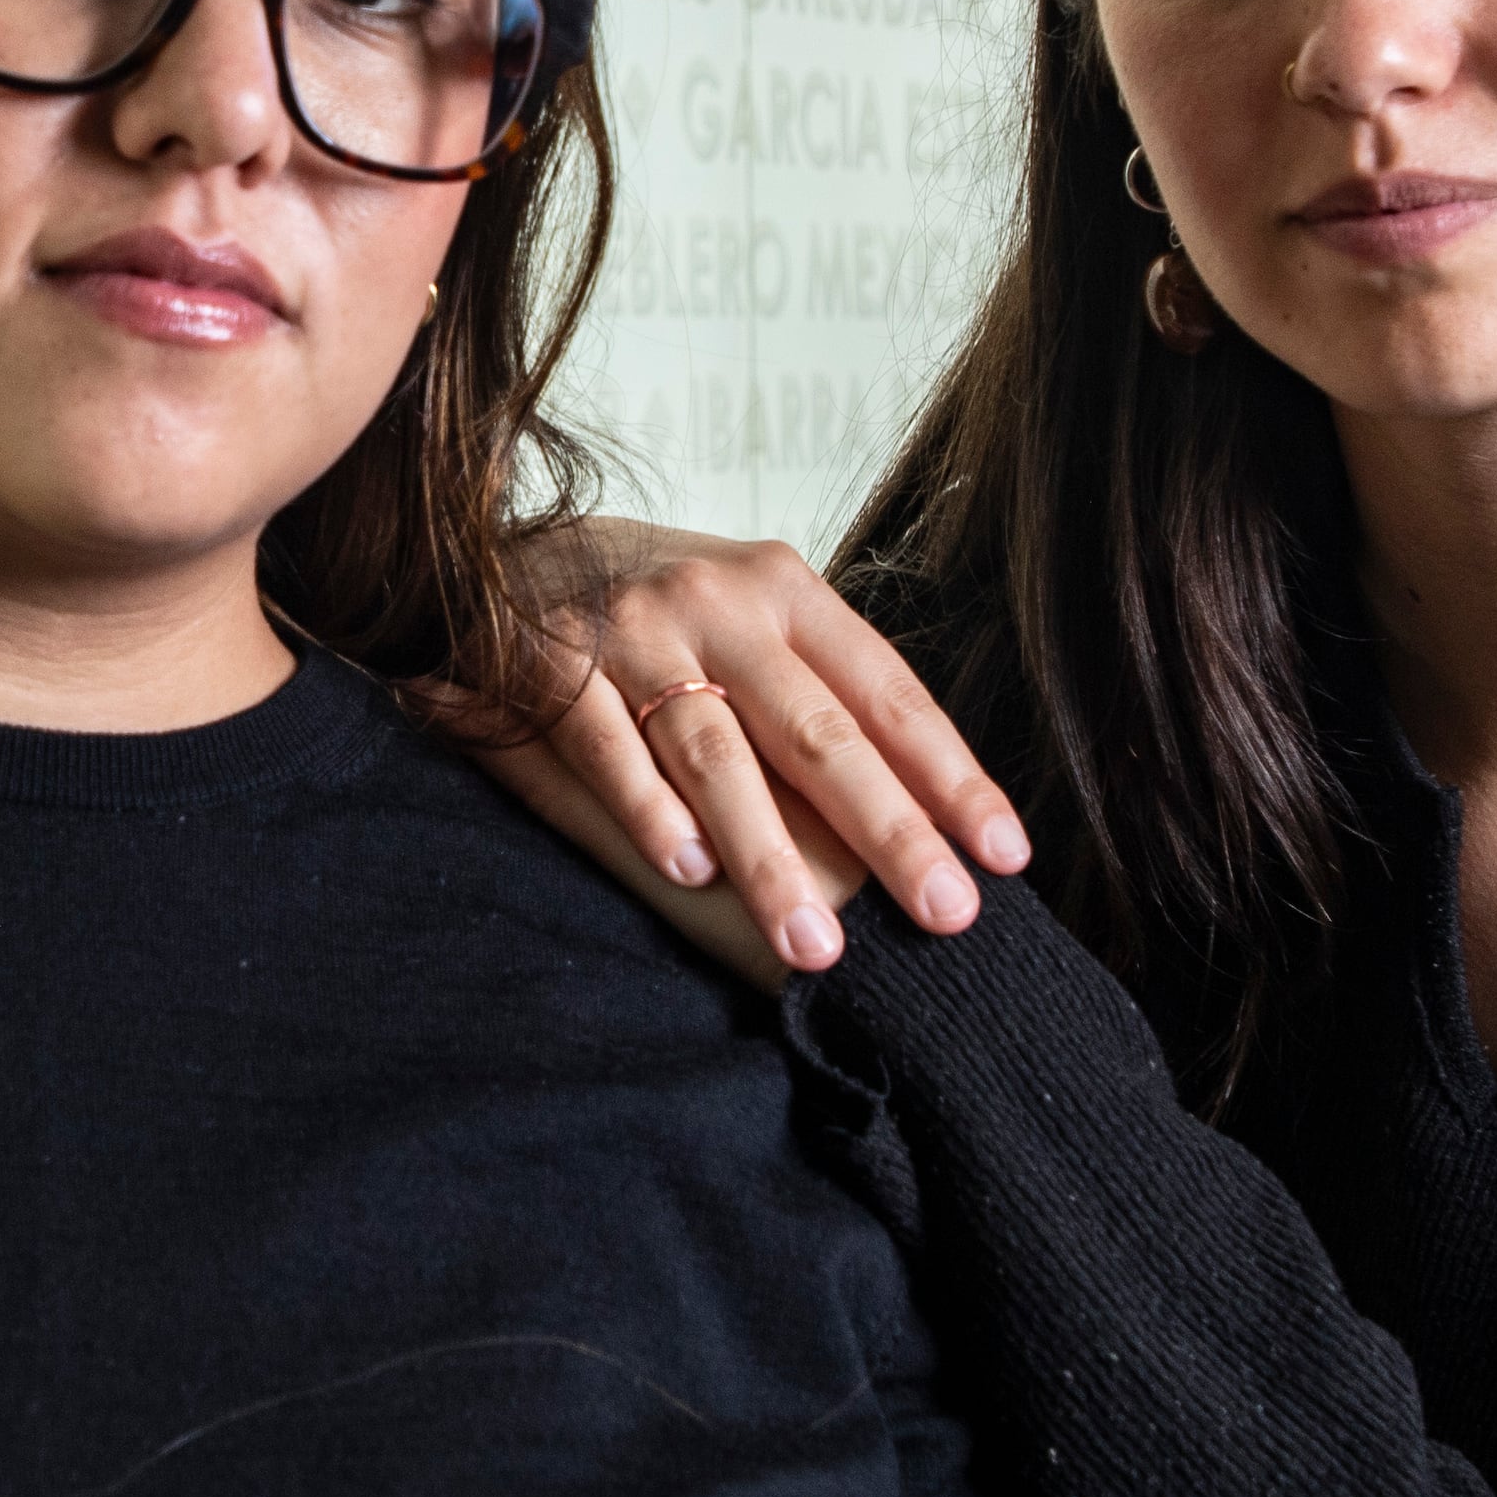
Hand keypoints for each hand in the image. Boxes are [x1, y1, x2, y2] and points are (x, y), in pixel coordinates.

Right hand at [487, 520, 1028, 971]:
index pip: (887, 693)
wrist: (495, 555)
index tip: (1002, 855)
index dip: (949, 777)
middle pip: (817, 731)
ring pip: (716, 754)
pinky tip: (689, 874)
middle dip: (889, 830)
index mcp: (784, 589)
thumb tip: (920, 814)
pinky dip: (651, 812)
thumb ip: (814, 694)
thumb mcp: (744, 621)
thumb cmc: (653, 617)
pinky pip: (610, 750)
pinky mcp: (549, 663)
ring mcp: (630, 631)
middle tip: (944, 912)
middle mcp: (716, 601)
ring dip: (769, 855)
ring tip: (815, 941)